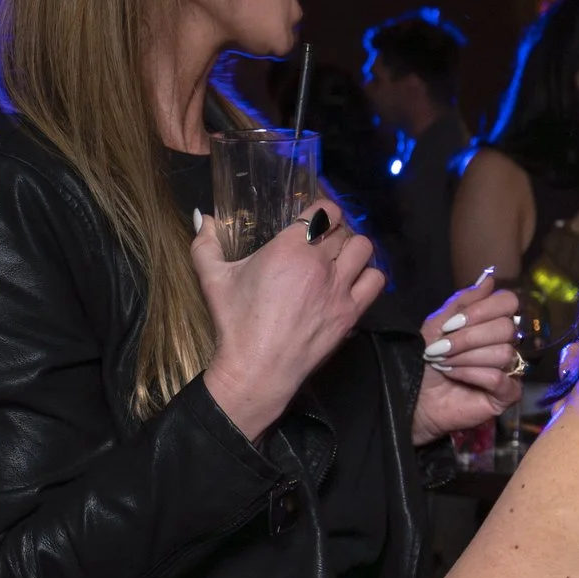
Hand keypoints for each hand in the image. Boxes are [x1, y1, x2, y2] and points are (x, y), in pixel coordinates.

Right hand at [195, 200, 383, 441]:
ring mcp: (339, 288)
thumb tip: (203, 216)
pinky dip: (368, 274)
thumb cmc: (235, 322)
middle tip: (322, 241)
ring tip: (340, 258)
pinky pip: (375, 280)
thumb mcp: (212, 278)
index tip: (315, 217)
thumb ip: (205, 242)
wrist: (258, 368)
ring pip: (364, 249)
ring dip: (353, 248)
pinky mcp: (351, 311)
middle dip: (333, 230)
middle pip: (343, 229)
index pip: (323, 211)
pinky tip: (352, 280)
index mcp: (289, 248)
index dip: (323, 209)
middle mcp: (320, 264)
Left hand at [410, 270, 525, 445]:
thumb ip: (464, 300)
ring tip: (445, 365)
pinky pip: (500, 378)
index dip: (480, 311)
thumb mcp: (439, 323)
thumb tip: (491, 277)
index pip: (508, 302)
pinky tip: (455, 377)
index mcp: (492, 323)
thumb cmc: (424, 360)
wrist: (412, 395)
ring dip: (466, 358)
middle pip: (507, 328)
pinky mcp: (507, 395)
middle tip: (441, 350)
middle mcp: (506, 344)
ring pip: (504, 353)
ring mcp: (510, 370)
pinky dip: (473, 374)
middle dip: (467, 338)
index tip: (450, 325)